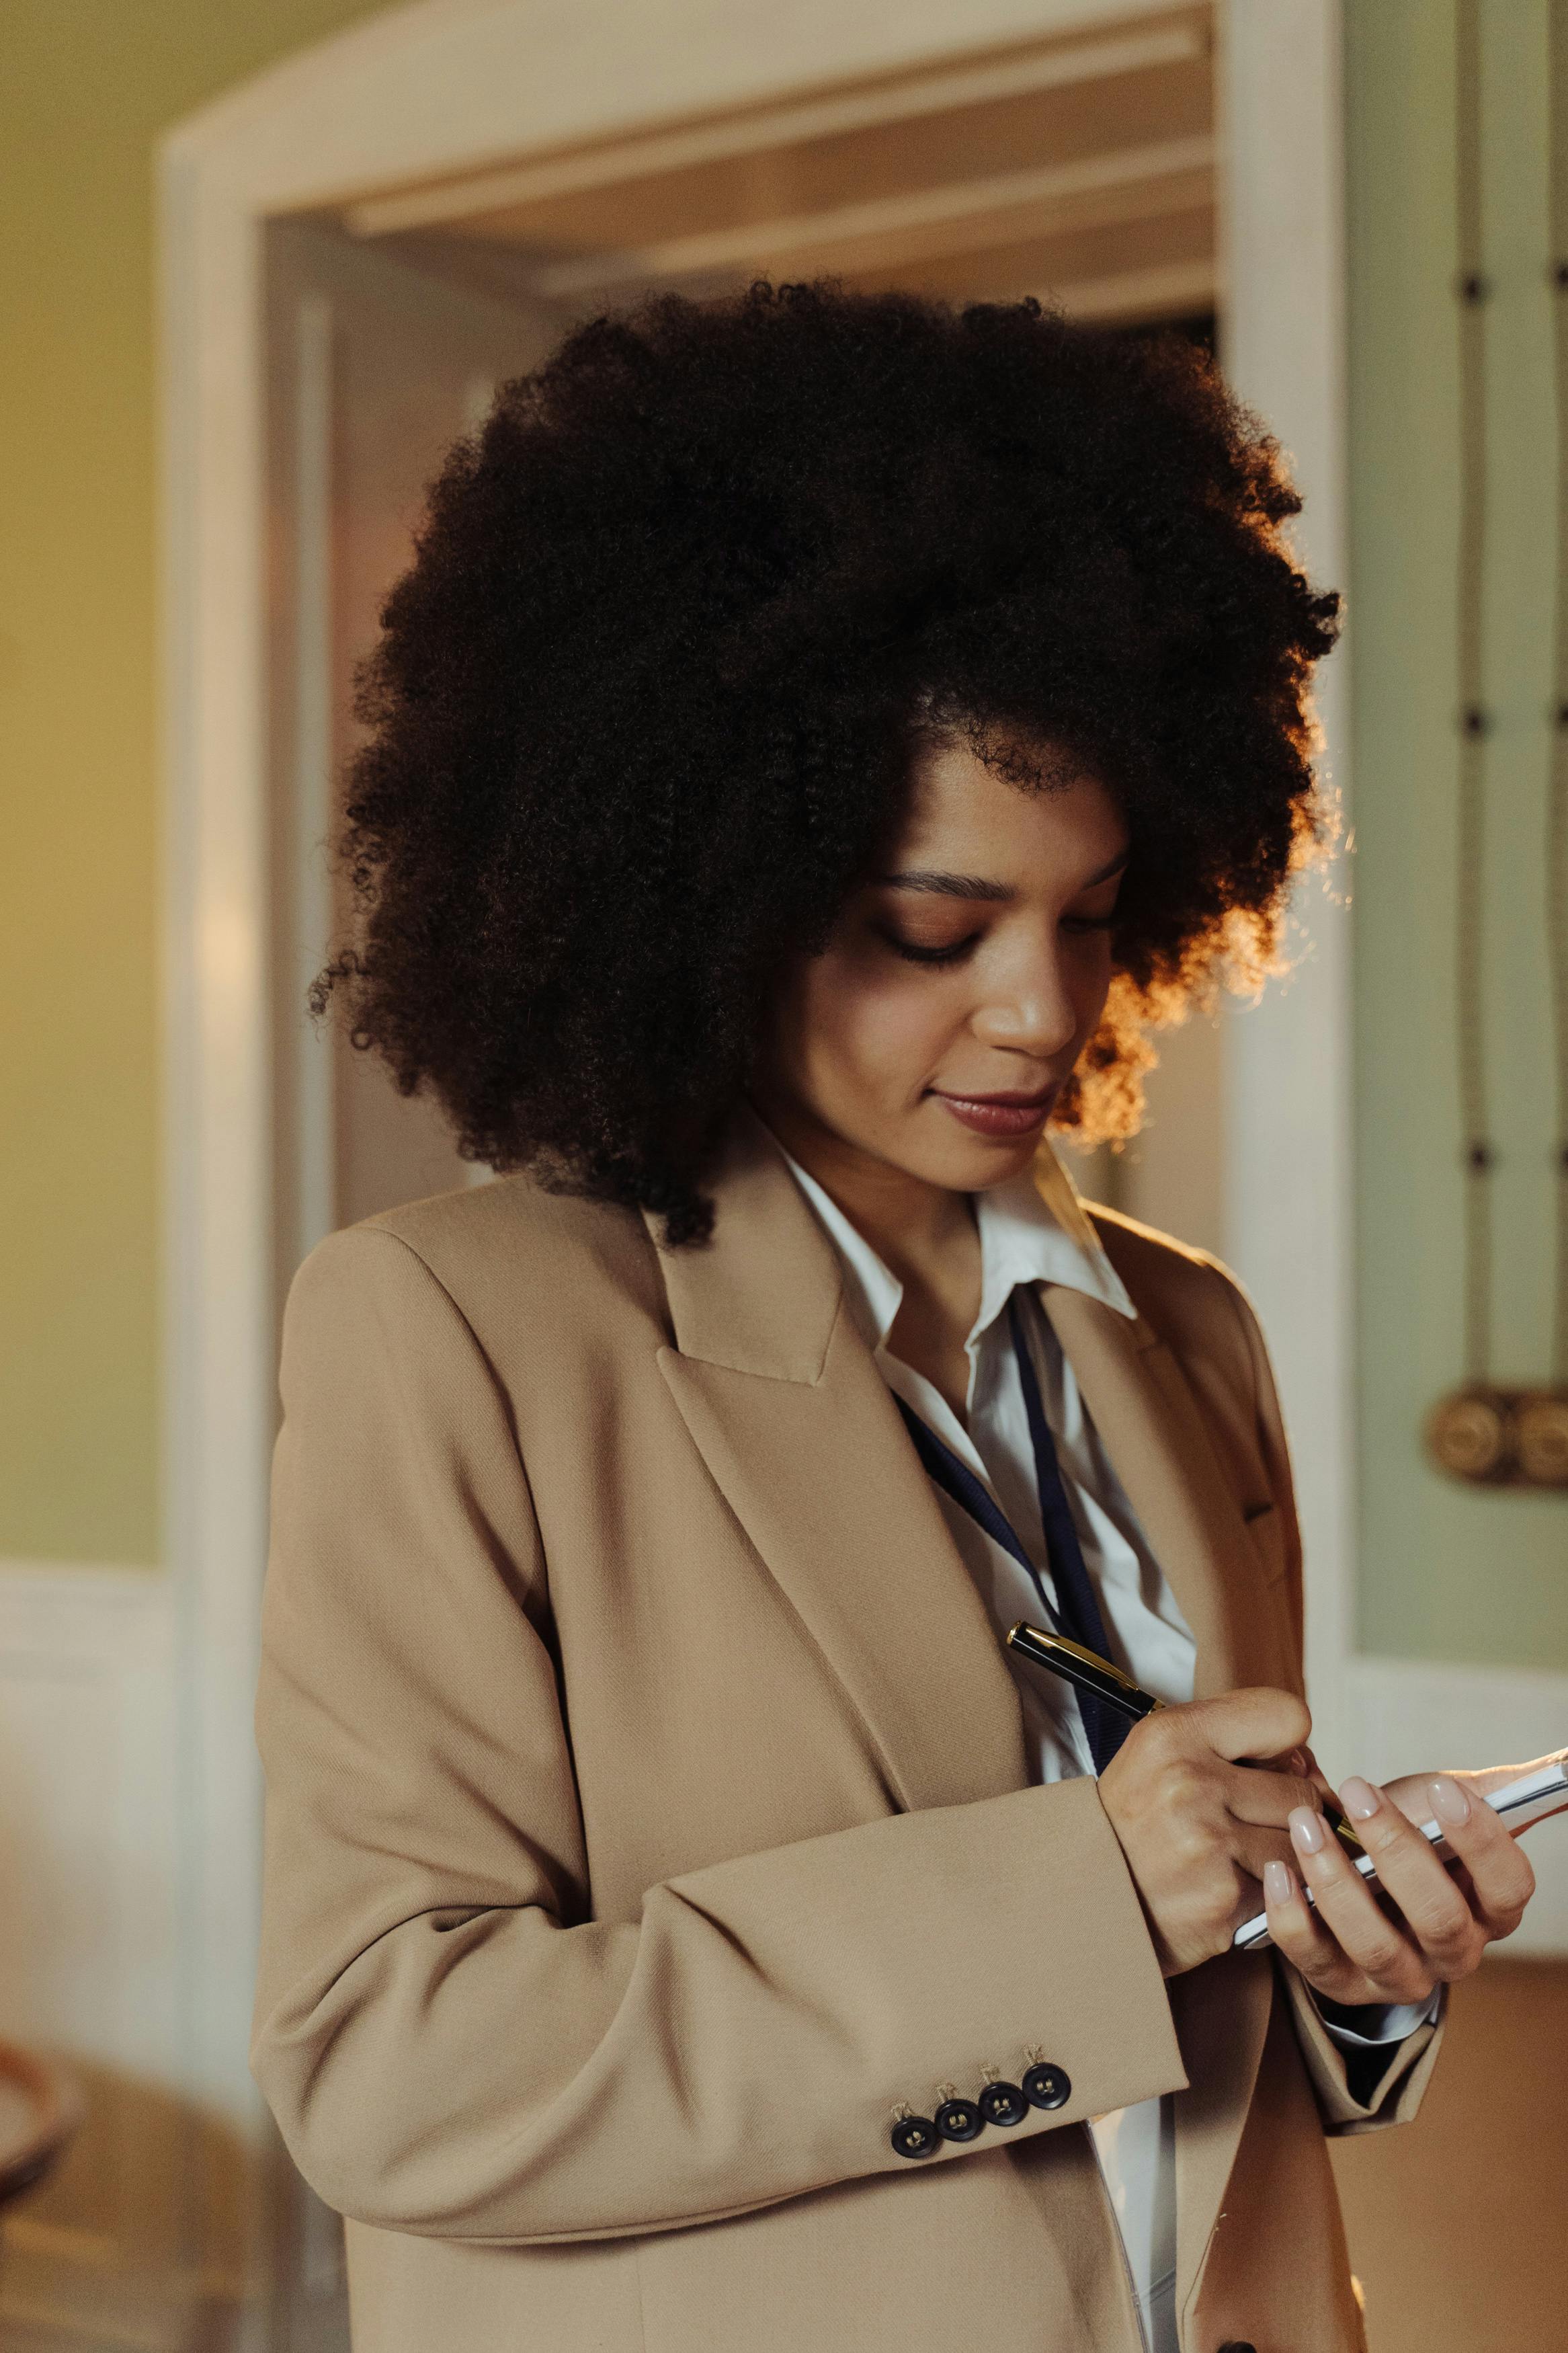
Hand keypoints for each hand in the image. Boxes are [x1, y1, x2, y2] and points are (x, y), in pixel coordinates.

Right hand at [1098, 1687, 1315, 1976]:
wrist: (1086, 1895)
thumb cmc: (1138, 1821)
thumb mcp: (1165, 1753)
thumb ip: (1236, 1740)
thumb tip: (1315, 1767)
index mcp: (1174, 1734)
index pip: (1289, 1717)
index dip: (1285, 1747)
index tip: (1264, 1766)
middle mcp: (1190, 1783)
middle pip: (1303, 1791)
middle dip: (1284, 1812)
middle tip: (1239, 1823)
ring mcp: (1209, 1844)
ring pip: (1302, 1847)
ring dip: (1280, 1858)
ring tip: (1235, 1859)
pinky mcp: (1225, 1899)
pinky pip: (1287, 1892)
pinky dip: (1269, 1897)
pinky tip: (1231, 1889)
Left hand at [1260, 1765, 1538, 2005]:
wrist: (1361, 1875)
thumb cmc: (1416, 1835)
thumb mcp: (1456, 1808)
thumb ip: (1504, 1790)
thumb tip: (1567, 1762)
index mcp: (1491, 1908)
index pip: (1509, 1887)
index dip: (1482, 1842)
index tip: (1443, 1790)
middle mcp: (1452, 1951)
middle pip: (1439, 1916)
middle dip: (1397, 1850)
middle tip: (1359, 1790)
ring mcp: (1398, 1975)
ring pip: (1375, 1943)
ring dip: (1337, 1881)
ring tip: (1306, 1824)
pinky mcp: (1341, 1984)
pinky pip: (1315, 1962)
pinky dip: (1292, 1917)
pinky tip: (1278, 1870)